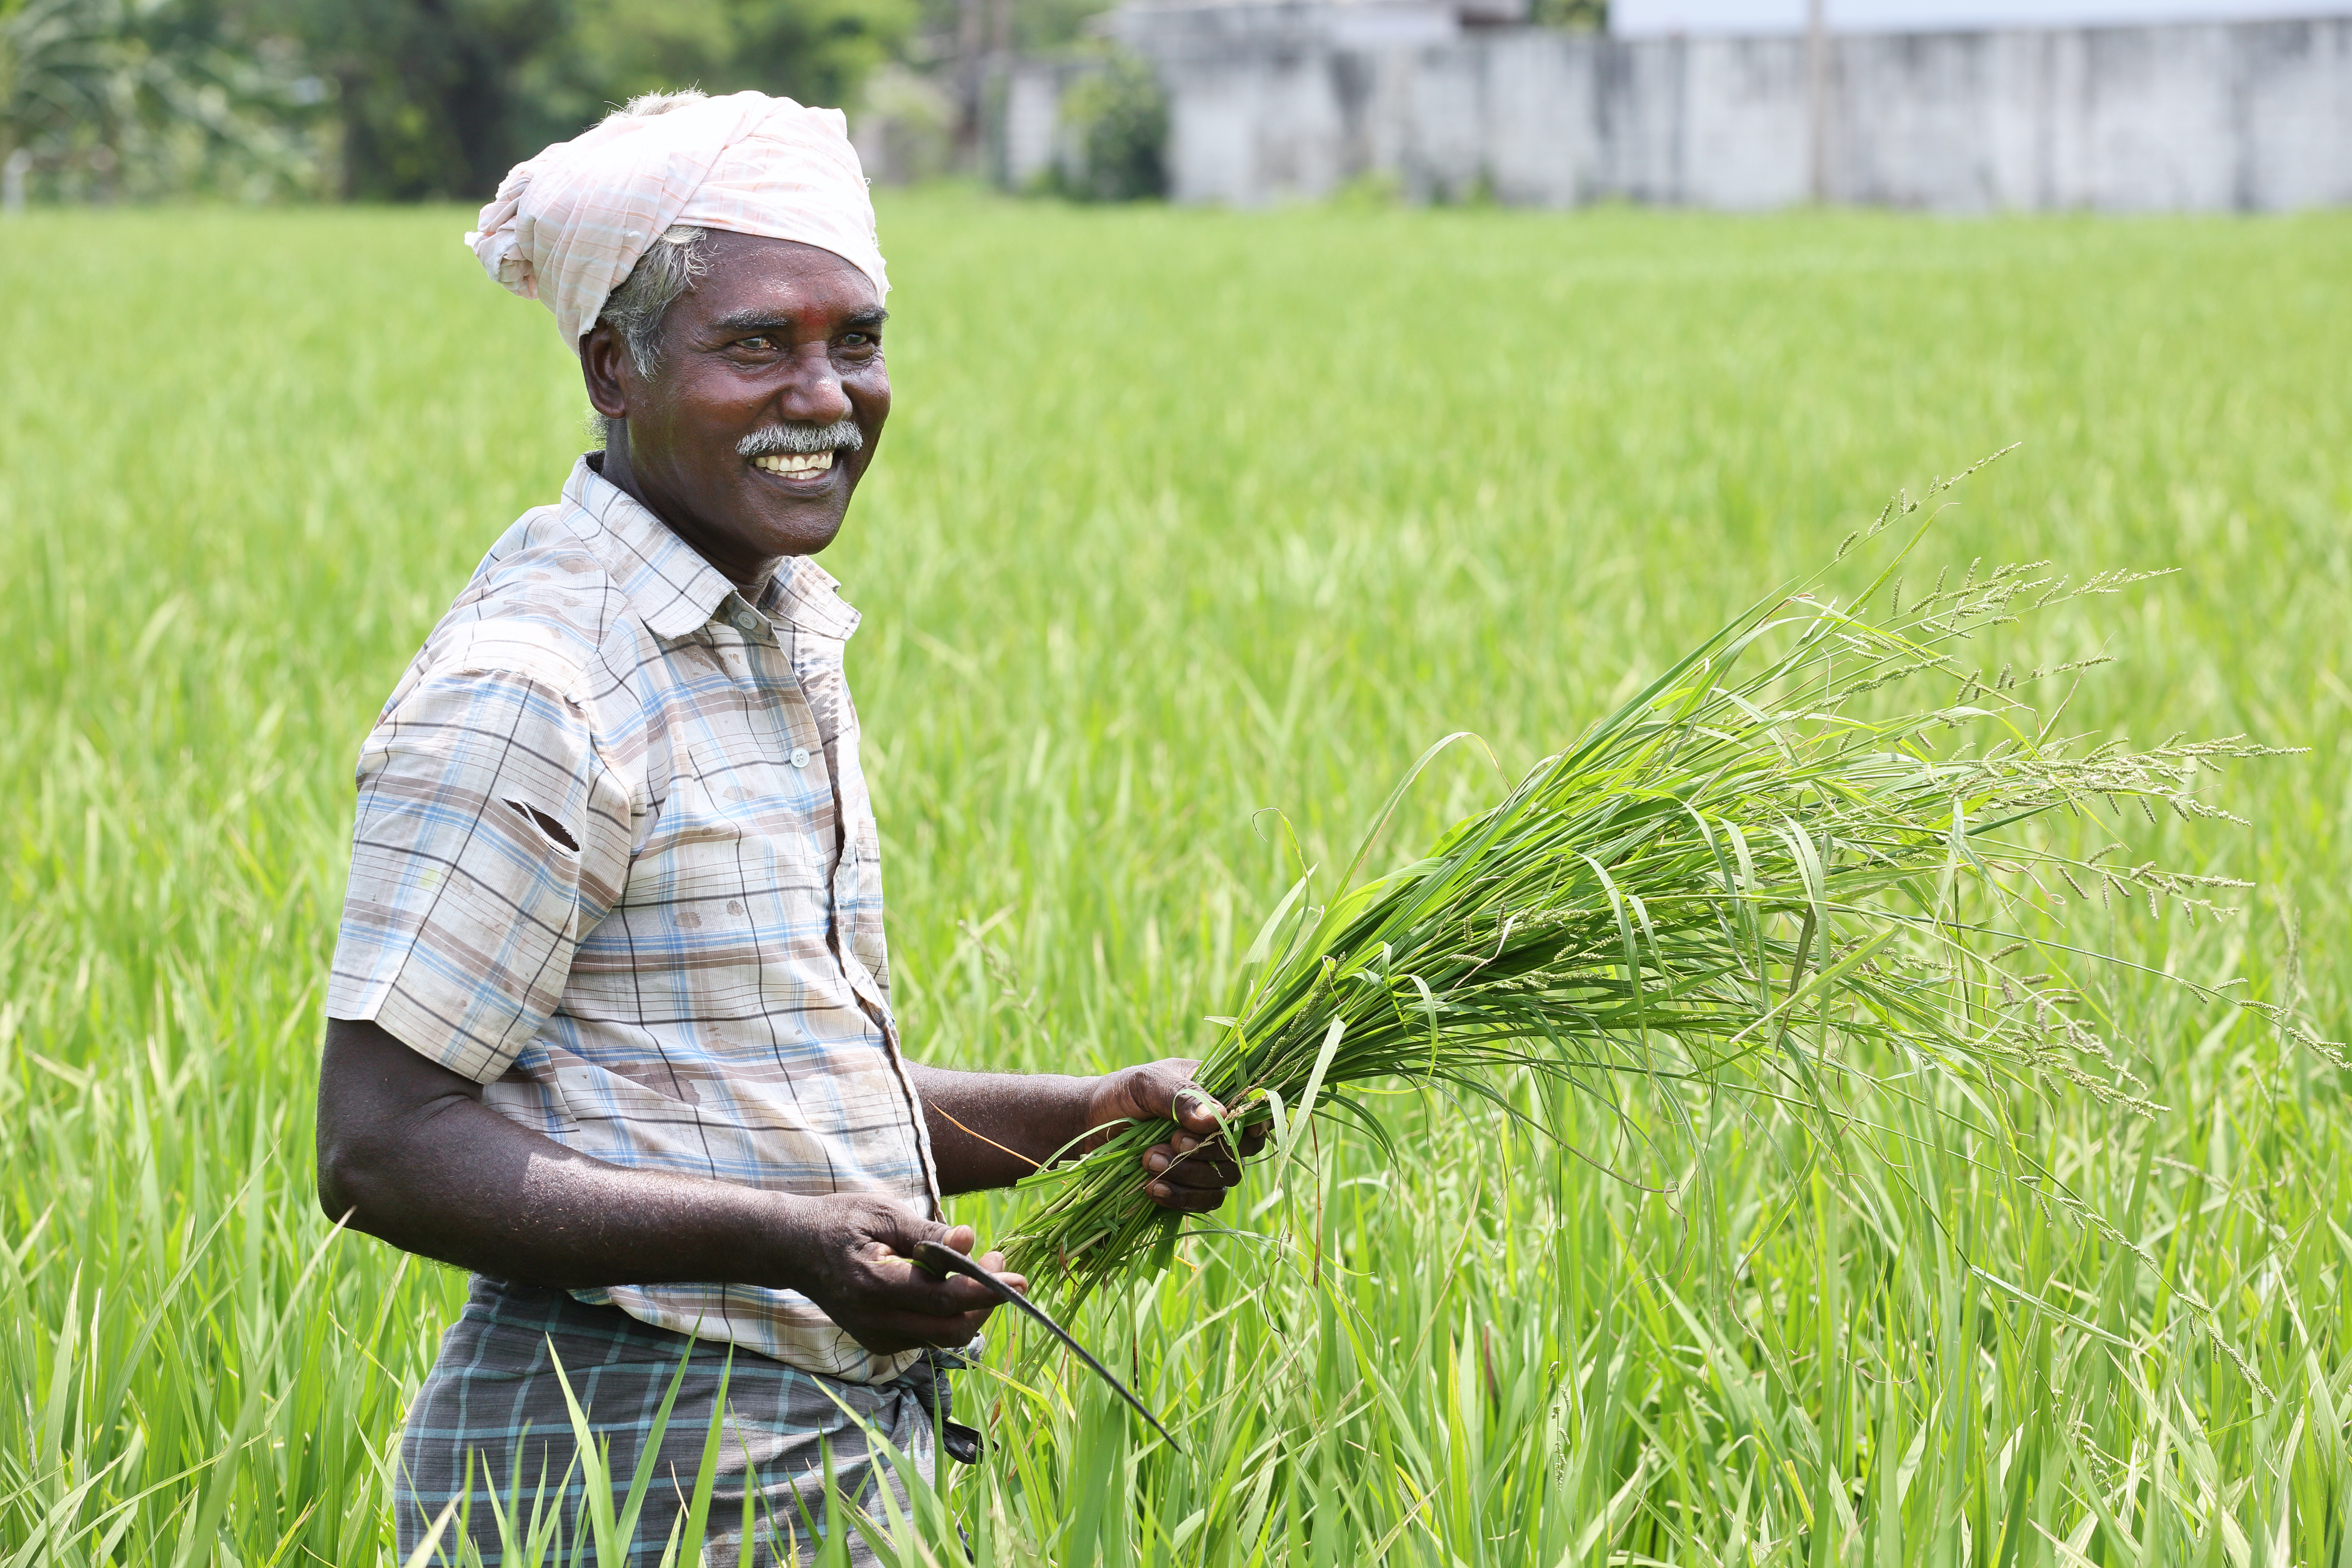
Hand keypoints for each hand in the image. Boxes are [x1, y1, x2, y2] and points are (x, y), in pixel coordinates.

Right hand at [774, 1193, 1025, 1354]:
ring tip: (982, 1267)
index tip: (1018, 1277)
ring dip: (971, 1308)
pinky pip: (927, 1336)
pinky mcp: (878, 1342)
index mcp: (873, 1285)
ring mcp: (875, 1337)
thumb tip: (969, 1240)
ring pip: (942, 1338)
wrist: (793, 1249)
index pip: (942, 1299)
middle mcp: (874, 1321)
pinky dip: (949, 1314)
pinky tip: (952, 1283)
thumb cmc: (839, 1222)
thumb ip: (927, 1234)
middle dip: (986, 1303)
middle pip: (950, 1330)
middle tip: (1000, 1264)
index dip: (985, 1291)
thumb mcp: (882, 1213)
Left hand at [1083, 1059, 1266, 1213]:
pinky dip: (1182, 1198)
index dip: (1251, 1124)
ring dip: (1189, 1175)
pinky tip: (1153, 1189)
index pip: (1254, 1111)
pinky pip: (1205, 1200)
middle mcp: (1220, 1128)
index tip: (1225, 1130)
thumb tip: (1219, 1118)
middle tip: (1172, 1142)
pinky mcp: (1191, 1185)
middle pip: (1242, 1149)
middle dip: (1208, 1151)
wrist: (1089, 1125)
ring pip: (1225, 1178)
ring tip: (1147, 1161)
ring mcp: (1208, 1159)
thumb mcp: (1146, 1084)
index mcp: (1218, 1092)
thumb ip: (1180, 1097)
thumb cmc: (1121, 1094)